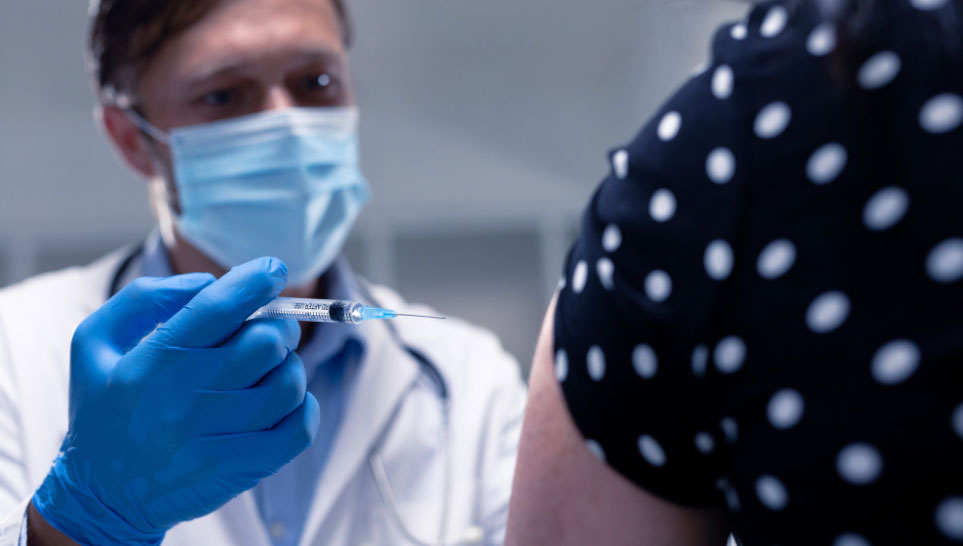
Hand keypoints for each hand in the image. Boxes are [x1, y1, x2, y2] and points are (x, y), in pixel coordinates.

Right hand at [32, 257, 320, 545]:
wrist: (102, 496)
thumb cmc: (106, 406)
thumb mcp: (95, 341)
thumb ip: (145, 298)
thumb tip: (208, 283)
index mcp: (152, 362)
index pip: (219, 308)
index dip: (257, 280)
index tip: (274, 269)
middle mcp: (184, 400)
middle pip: (266, 343)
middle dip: (278, 324)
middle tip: (270, 328)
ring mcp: (214, 439)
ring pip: (288, 384)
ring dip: (290, 366)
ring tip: (271, 368)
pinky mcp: (238, 471)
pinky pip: (299, 430)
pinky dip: (305, 408)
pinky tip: (287, 401)